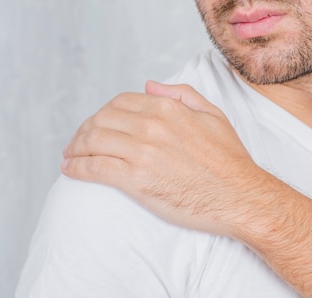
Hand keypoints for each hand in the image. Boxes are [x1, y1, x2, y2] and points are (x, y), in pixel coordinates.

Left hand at [62, 81, 267, 236]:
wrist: (240, 198)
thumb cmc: (231, 162)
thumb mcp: (214, 116)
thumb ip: (182, 95)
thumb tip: (149, 86)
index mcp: (168, 109)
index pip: (121, 102)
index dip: (104, 113)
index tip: (99, 125)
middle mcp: (152, 126)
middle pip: (101, 120)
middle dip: (85, 130)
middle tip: (79, 142)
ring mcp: (142, 153)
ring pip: (93, 142)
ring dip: (76, 147)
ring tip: (71, 156)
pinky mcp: (136, 180)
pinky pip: (95, 168)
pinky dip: (77, 167)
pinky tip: (70, 170)